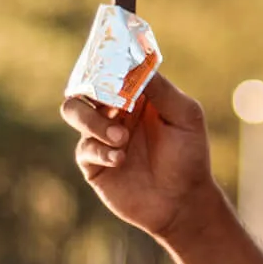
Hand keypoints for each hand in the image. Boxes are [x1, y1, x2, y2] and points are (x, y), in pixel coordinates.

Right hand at [62, 75, 219, 241]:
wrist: (182, 201)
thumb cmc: (188, 155)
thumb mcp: (185, 116)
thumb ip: (162, 90)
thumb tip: (135, 65)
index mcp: (135, 94)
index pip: (111, 67)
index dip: (106, 61)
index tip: (110, 64)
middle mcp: (114, 110)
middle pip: (84, 85)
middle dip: (91, 89)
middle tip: (110, 102)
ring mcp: (100, 135)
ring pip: (74, 110)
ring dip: (93, 120)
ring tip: (120, 138)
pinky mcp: (93, 163)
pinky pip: (84, 148)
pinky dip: (100, 150)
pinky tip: (121, 159)